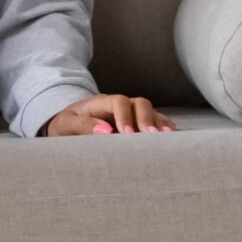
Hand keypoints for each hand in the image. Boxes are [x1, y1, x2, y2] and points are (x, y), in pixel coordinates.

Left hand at [43, 93, 176, 136]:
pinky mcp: (140, 126)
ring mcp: (133, 115)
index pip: (118, 102)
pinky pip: (158, 123)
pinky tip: (175, 139)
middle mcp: (121, 106)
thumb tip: (105, 131)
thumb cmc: (67, 127)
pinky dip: (167, 129)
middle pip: (140, 103)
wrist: (69, 127)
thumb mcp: (66, 124)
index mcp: (101, 103)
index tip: (127, 133)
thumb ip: (82, 125)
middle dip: (147, 118)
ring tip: (167, 140)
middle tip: (151, 136)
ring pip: (153, 113)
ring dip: (160, 125)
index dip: (125, 115)